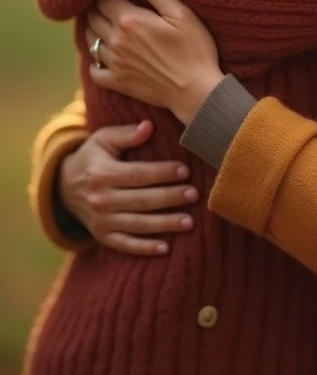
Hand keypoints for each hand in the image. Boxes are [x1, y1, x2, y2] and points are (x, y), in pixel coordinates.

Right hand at [58, 120, 198, 255]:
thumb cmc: (93, 157)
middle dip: (170, 198)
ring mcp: (101, 221)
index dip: (162, 173)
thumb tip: (149, 126)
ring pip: (137, 225)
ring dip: (165, 224)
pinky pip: (125, 245)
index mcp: (102, 174)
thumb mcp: (103, 139)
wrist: (63, 187)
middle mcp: (100, 200)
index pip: (138, 174)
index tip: (185, 170)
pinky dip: (144, 248)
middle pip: (141, 200)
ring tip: (190, 221)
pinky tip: (166, 248)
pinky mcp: (102, 237)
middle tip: (194, 194)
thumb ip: (126, 133)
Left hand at [86, 0, 223, 125]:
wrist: (196, 91)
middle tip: (110, 2)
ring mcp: (114, 64)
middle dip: (97, 6)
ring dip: (95, 29)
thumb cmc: (194, 49)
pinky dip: (95, 61)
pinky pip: (94, 70)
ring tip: (107, 24)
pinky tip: (106, 56)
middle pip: (92, 16)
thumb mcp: (181, 13)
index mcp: (129, 20)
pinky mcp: (118, 82)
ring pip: (90, 40)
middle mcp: (116, 41)